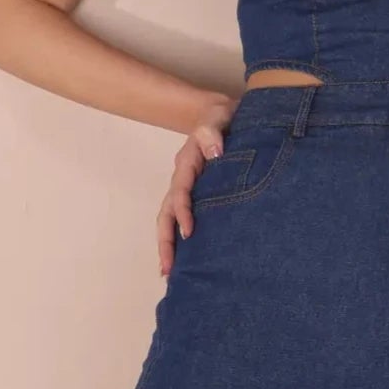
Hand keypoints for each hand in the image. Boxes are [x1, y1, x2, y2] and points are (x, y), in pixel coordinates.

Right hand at [158, 93, 238, 278]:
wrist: (221, 116)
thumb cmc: (222, 118)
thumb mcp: (219, 117)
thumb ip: (213, 131)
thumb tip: (215, 152)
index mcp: (186, 163)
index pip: (180, 192)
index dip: (183, 213)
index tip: (189, 233)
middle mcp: (182, 179)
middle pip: (166, 214)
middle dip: (165, 241)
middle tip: (167, 268)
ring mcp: (186, 188)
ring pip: (169, 220)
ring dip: (167, 245)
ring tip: (168, 272)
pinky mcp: (194, 195)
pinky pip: (181, 219)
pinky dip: (178, 239)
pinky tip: (184, 261)